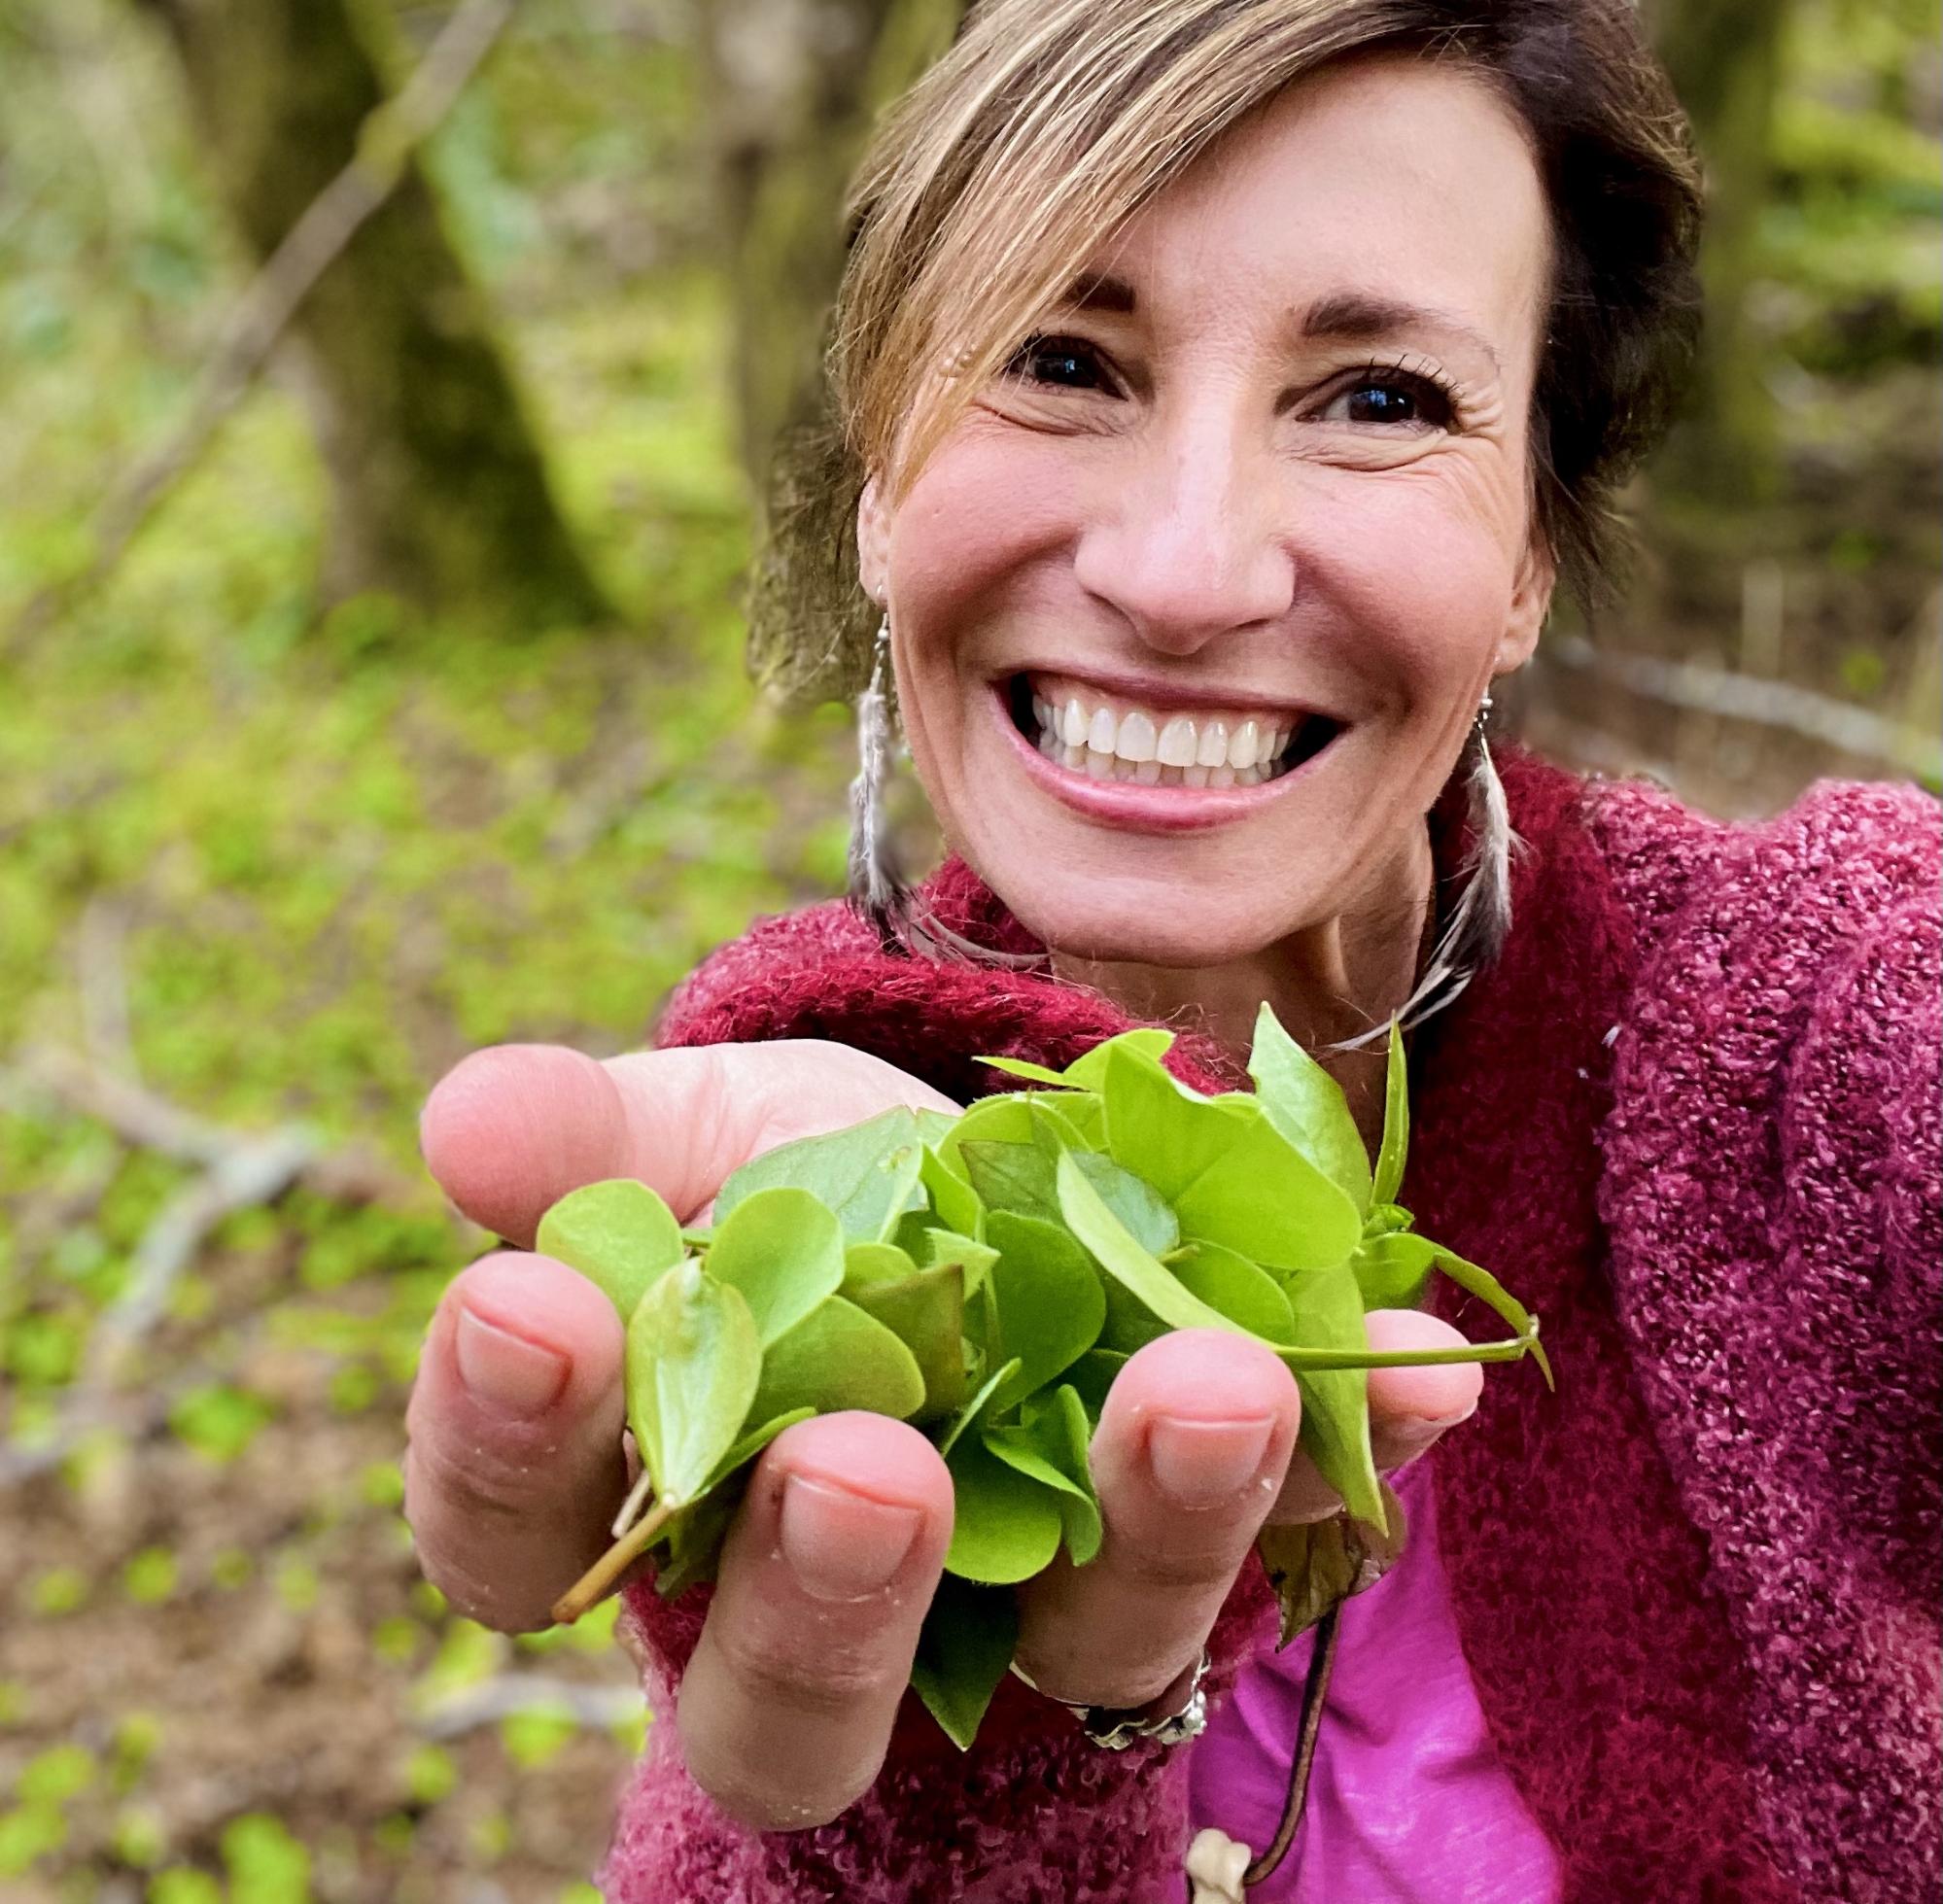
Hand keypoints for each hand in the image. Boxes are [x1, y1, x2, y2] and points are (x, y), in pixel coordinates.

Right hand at [403, 1039, 1480, 1828]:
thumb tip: (462, 1121)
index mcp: (652, 1501)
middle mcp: (833, 1615)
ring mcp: (1033, 1604)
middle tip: (868, 1466)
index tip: (531, 1306)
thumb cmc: (789, 1182)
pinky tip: (1419, 1369)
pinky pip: (1285, 1536)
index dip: (509, 1440)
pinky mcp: (1190, 1544)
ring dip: (1154, 1525)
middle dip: (829, 1594)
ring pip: (1078, 1641)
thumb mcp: (692, 1135)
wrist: (967, 1182)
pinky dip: (1350, 1451)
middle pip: (794, 1699)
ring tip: (1212, 1386)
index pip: (521, 1532)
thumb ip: (583, 1141)